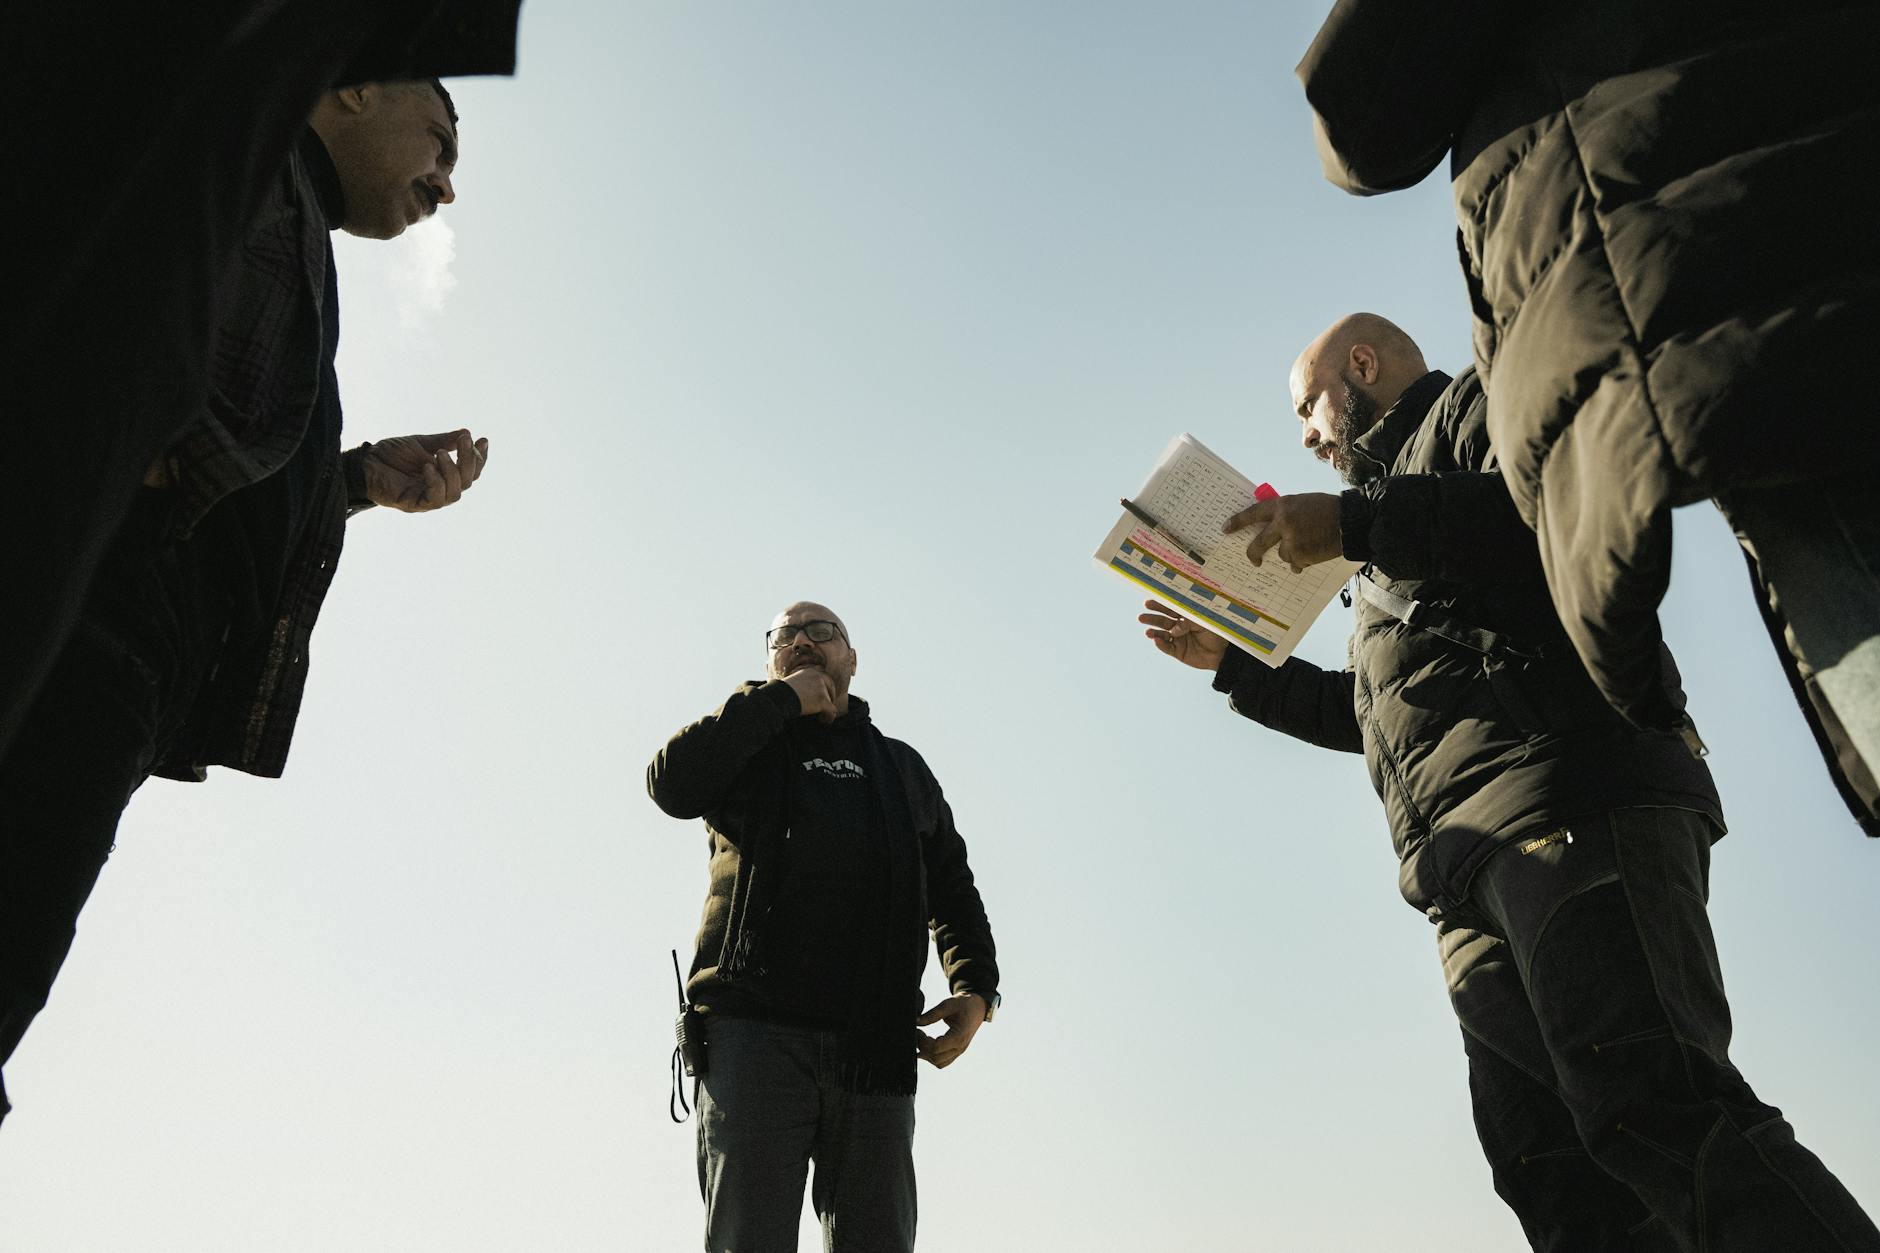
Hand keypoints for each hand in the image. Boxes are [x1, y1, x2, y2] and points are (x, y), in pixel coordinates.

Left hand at [360, 429, 488, 511]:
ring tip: (439, 453)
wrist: (364, 462)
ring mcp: (427, 498)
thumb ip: (443, 441)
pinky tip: (428, 466)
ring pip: (454, 494)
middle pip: (466, 482)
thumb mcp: (421, 443)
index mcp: (443, 475)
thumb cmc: (390, 454)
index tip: (482, 439)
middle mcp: (439, 489)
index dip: (479, 458)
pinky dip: (435, 482)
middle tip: (463, 441)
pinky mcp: (413, 504)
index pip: (469, 471)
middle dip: (468, 461)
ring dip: (452, 472)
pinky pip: (433, 499)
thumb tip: (466, 432)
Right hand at [782, 666, 836, 719]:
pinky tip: (824, 720)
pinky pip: (831, 710)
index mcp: (810, 671)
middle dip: (830, 697)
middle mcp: (818, 677)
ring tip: (821, 716)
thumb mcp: (793, 683)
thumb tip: (808, 694)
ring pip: (830, 700)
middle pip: (831, 687)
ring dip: (827, 708)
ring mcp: (821, 688)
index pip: (824, 678)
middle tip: (826, 707)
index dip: (825, 688)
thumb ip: (803, 685)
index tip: (822, 697)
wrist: (779, 698)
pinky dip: (829, 717)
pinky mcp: (823, 700)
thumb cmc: (780, 694)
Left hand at [916, 993, 987, 1068]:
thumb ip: (932, 1014)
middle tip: (918, 1034)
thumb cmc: (965, 1004)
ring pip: (939, 1063)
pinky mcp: (957, 1051)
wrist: (978, 1007)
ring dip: (927, 1055)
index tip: (918, 1030)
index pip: (936, 1047)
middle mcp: (960, 1047)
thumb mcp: (947, 1004)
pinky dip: (933, 1056)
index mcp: (959, 1035)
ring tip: (922, 1040)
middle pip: (936, 1058)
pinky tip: (928, 1044)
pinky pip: (943, 1061)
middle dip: (923, 1048)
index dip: (923, 1041)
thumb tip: (916, 1021)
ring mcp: (960, 1051)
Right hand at [1138, 600, 1225, 670]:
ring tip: (1147, 632)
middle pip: (1163, 621)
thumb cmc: (1216, 634)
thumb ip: (1188, 623)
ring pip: (1162, 634)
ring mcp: (1178, 639)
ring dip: (1154, 632)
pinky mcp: (1178, 651)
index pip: (1171, 608)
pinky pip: (1167, 647)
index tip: (1149, 602)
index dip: (1160, 605)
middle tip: (1142, 617)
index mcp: (1186, 616)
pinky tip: (1156, 640)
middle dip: (1152, 619)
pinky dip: (1161, 644)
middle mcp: (1179, 627)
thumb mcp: (1204, 623)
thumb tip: (1174, 629)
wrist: (1222, 653)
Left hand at [1222, 492, 1342, 571]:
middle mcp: (1283, 523)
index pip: (1253, 513)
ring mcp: (1291, 542)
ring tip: (1310, 543)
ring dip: (1293, 553)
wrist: (1351, 521)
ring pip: (1283, 554)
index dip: (1237, 521)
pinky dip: (1303, 561)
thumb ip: (1285, 513)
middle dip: (1253, 554)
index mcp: (1282, 506)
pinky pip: (1296, 563)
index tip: (1225, 529)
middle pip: (1258, 544)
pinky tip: (1314, 551)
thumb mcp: (1302, 503)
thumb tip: (1270, 528)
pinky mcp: (1301, 556)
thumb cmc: (1328, 509)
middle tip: (1253, 560)